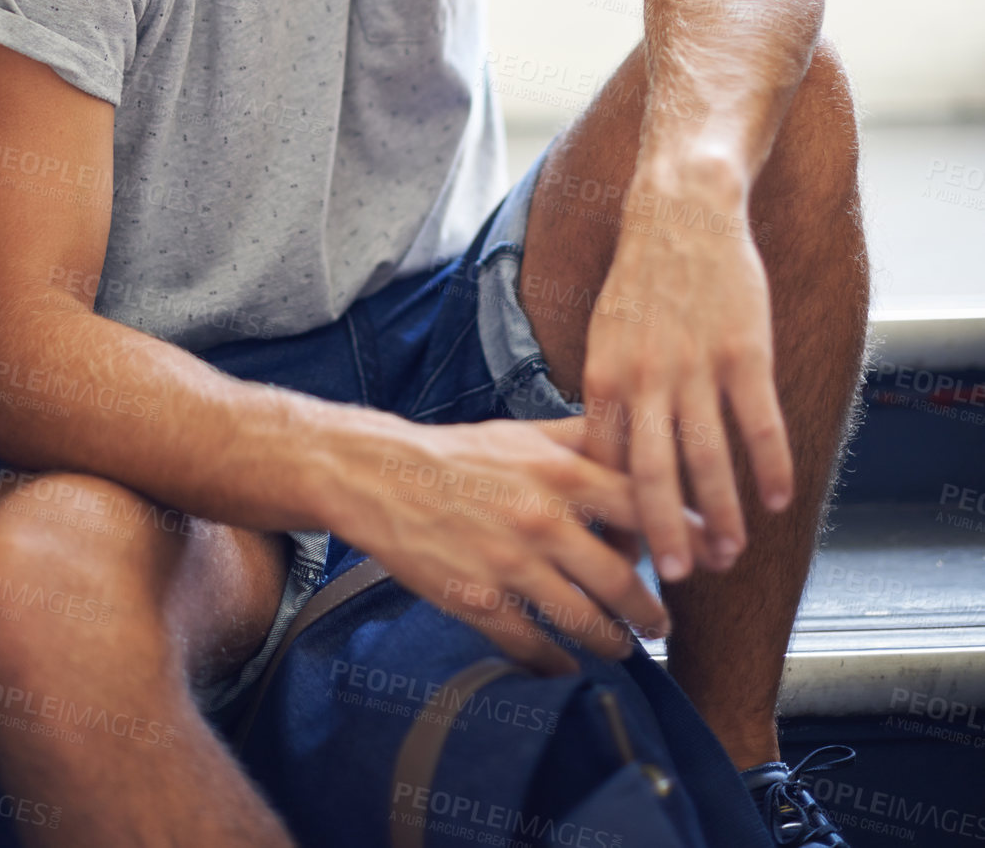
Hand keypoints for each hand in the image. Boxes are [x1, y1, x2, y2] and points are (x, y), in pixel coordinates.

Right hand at [332, 415, 670, 672]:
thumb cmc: (457, 454)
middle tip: (665, 622)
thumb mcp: (524, 432)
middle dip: (653, 610)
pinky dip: (557, 663)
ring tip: (625, 646)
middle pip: (623, 580)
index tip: (715, 553)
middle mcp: (542, 520)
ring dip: (614, 642)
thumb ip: (582, 437)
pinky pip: (533, 646)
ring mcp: (510, 566)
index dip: (686, 531)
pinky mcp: (478, 602)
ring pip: (585, 621)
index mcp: (559, 473)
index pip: (643, 504)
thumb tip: (634, 436)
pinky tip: (567, 665)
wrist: (381, 477)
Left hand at [580, 173, 793, 582]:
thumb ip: (608, 395)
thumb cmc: (643, 278)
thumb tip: (602, 460)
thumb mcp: (604, 334)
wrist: (681, 210)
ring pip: (708, 458)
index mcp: (603, 377)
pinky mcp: (743, 350)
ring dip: (722, 514)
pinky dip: (770, 466)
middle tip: (677, 579)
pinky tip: (779, 500)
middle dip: (664, 535)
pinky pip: (759, 422)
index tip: (621, 558)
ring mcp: (695, 365)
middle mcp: (645, 377)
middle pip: (652, 475)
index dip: (612, 516)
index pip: (603, 466)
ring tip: (731, 552)